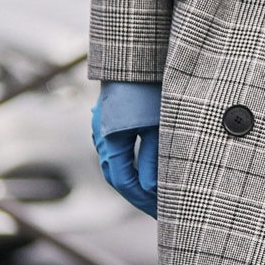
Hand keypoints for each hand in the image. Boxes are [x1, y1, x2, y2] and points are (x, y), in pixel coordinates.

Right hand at [92, 84, 160, 215]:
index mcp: (109, 137)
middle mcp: (100, 132)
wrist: (139, 49)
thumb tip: (153, 192)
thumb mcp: (159, 123)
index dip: (143, 201)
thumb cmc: (152, 82)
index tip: (163, 214)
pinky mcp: (112, 116)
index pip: (123, 181)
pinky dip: (134, 162)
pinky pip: (120, 147)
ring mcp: (103, 124)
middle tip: (162, 211)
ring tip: (160, 193)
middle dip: (140, 194)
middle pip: (117, 174)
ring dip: (137, 178)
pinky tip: (151, 167)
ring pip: (118, 161)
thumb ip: (155, 159)